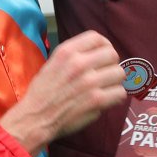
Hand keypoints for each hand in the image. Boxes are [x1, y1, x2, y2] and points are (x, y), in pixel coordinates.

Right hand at [0, 31, 126, 153]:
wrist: (35, 118)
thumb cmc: (42, 93)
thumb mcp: (52, 63)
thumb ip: (73, 55)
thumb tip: (96, 54)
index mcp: (67, 52)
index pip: (96, 37)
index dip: (103, 46)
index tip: (102, 56)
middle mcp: (79, 63)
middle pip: (112, 54)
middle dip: (110, 64)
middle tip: (105, 75)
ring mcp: (90, 82)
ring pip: (119, 73)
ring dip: (114, 82)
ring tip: (106, 88)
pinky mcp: (97, 100)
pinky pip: (120, 92)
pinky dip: (115, 97)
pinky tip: (107, 100)